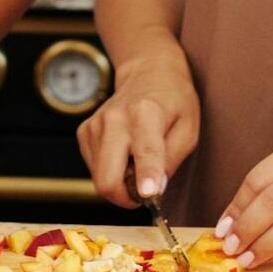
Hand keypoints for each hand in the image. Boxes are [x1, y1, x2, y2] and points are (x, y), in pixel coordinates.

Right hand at [77, 59, 199, 208]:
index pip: (145, 150)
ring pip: (100, 179)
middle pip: (107, 178)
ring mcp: (95, 125)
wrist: (148, 73)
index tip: (148, 193)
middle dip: (126, 198)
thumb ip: (172, 160)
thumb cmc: (173, 103)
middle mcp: (115, 118)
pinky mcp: (84, 132)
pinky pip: (95, 169)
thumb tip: (153, 190)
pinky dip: (110, 170)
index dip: (147, 175)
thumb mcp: (188, 130)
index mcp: (146, 113)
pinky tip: (124, 153)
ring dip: (120, 182)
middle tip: (145, 192)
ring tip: (137, 161)